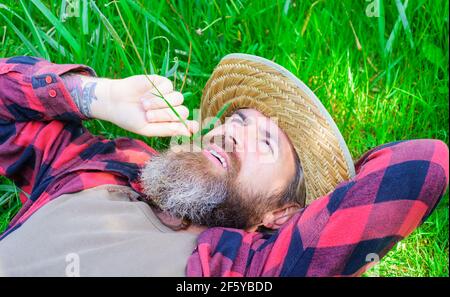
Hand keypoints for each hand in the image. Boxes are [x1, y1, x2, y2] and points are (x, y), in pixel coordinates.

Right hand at [75, 74, 198, 136]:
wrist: (114, 101)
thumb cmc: (130, 118)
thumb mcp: (147, 129)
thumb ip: (167, 130)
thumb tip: (188, 132)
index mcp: (171, 123)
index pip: (189, 124)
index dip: (192, 125)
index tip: (193, 127)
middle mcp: (172, 109)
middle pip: (182, 111)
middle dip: (165, 114)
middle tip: (148, 115)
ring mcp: (168, 95)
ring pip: (177, 98)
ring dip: (160, 103)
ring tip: (144, 105)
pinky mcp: (162, 82)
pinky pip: (168, 86)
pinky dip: (156, 92)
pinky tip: (144, 95)